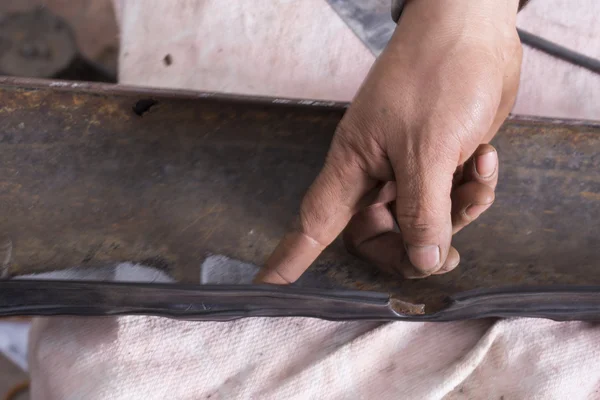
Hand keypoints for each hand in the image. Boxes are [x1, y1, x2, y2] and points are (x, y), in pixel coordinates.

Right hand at [257, 0, 521, 282]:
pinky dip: (474, 189)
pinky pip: (452, 199)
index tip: (270, 288)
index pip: (314, 224)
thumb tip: (423, 262)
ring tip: (475, 175)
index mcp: (353, 166)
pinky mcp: (441, 162)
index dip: (290, 258)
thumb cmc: (436, 76)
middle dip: (413, 248)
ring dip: (456, 213)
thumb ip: (423, 212)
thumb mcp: (428, 150)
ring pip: (423, 221)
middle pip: (379, 237)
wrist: (474, 30)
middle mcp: (376, 173)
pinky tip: (484, 157)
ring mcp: (410, 168)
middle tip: (443, 253)